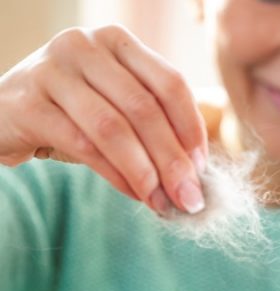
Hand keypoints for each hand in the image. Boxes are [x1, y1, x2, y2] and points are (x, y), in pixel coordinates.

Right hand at [0, 25, 206, 214]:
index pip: (170, 82)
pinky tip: (134, 193)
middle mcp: (85, 46)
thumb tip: (194, 174)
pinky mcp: (27, 103)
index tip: (202, 168)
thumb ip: (153, 124)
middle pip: (145, 108)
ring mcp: (53, 70)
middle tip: (189, 197)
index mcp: (117, 42)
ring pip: (113, 128)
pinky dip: (115, 175)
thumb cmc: (74, 112)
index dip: (192, 128)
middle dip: (173, 159)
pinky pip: (82, 145)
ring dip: (145, 172)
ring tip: (163, 202)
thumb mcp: (117, 104)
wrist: (5, 112)